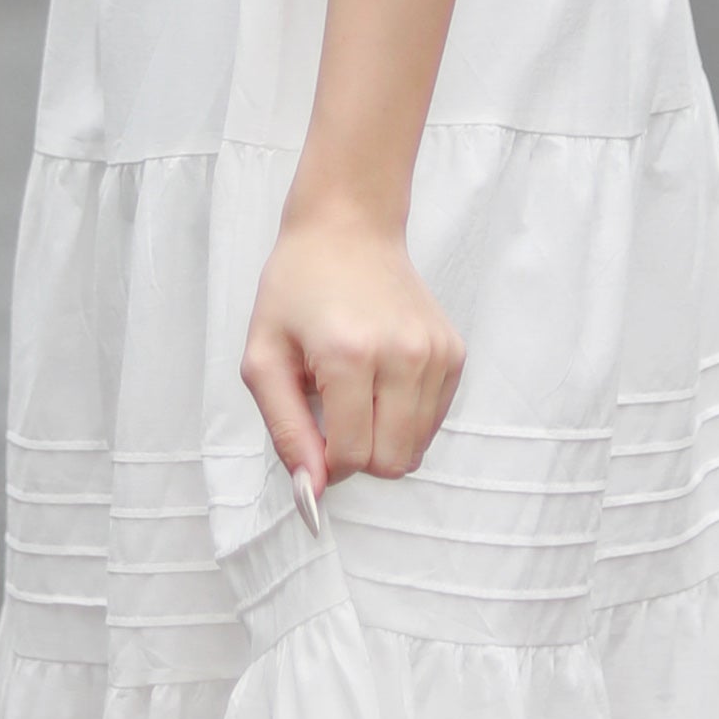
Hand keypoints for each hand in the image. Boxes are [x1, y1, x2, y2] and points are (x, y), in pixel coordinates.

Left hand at [243, 200, 464, 503]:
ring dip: (383, 438)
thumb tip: (313, 489)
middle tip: (333, 413)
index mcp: (350, 357)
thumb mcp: (264, 357)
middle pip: (392, 462)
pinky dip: (405, 418)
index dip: (325, 462)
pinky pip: (434, 422)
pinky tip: (382, 381)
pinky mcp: (454, 353)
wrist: (349, 228)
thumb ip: (286, 429)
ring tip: (358, 392)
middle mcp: (403, 356)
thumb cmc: (296, 289)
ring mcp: (437, 354)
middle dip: (357, 455)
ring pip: (417, 449)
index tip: (312, 432)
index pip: (351, 456)